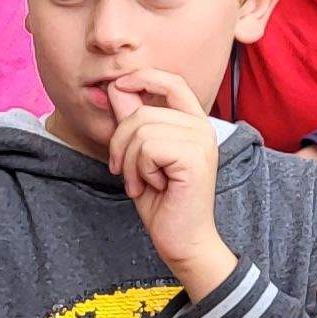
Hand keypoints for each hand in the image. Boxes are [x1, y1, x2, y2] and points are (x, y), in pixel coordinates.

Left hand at [106, 70, 233, 297]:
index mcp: (193, 123)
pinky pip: (148, 148)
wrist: (182, 240)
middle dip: (120, 142)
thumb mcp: (139, 155)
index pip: (171, 81)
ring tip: (142, 183)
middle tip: (125, 171)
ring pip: (141, 131)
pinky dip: (140, 171)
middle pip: (141, 111)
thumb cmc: (162, 202)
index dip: (142, 77)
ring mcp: (201, 141)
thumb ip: (132, 120)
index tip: (117, 85)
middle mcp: (202, 127)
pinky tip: (153, 187)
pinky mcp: (194, 158)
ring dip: (130, 162)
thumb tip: (114, 87)